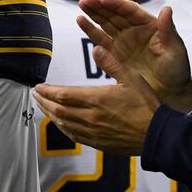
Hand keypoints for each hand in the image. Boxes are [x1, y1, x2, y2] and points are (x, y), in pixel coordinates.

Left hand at [32, 44, 160, 154]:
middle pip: (58, 110)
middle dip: (44, 102)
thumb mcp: (132, 78)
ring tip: (42, 107)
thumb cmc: (146, 106)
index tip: (38, 87)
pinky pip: (73, 135)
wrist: (156, 135)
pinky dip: (62, 128)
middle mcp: (90, 117)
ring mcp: (93, 132)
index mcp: (97, 100)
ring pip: (63, 124)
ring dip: (50, 115)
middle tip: (35, 95)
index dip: (48, 91)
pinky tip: (60, 124)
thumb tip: (95, 49)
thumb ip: (112, 63)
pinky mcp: (97, 142)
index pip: (64, 95)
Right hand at [77, 0, 191, 111]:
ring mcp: (124, 42)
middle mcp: (135, 31)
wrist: (170, 93)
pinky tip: (81, 22)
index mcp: (150, 25)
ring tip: (81, 5)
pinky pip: (101, 41)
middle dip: (101, 6)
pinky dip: (91, 32)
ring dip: (93, 15)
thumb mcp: (175, 50)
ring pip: (106, 25)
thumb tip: (167, 9)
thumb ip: (168, 31)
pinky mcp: (115, 56)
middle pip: (115, 15)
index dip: (117, 4)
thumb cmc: (177, 69)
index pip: (131, 11)